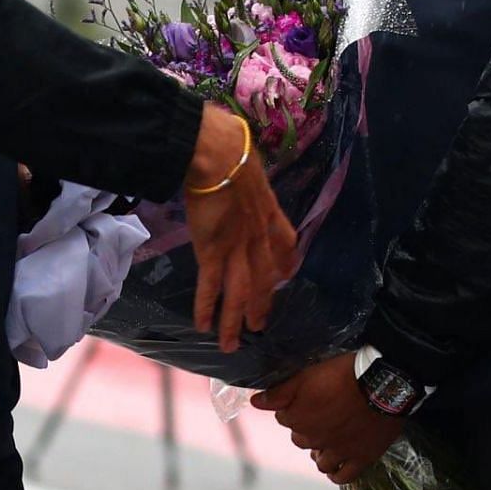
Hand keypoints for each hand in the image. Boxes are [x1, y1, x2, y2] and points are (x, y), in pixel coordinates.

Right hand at [184, 105, 295, 352]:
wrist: (216, 152)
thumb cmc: (227, 144)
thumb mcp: (246, 157)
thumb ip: (244, 169)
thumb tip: (236, 159)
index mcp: (268, 209)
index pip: (284, 242)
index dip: (285, 262)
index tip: (285, 276)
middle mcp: (258, 234)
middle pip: (262, 277)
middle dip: (260, 303)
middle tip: (259, 325)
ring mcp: (237, 246)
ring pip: (239, 292)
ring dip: (235, 320)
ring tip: (232, 344)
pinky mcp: (213, 251)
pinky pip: (211, 287)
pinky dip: (207, 308)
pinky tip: (204, 327)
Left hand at [251, 353, 403, 484]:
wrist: (381, 383)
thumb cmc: (342, 374)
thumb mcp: (306, 375)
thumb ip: (279, 392)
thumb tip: (254, 403)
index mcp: (298, 418)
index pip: (284, 418)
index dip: (294, 408)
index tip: (305, 400)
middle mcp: (314, 439)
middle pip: (301, 440)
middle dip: (306, 430)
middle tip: (320, 416)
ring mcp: (338, 452)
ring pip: (320, 461)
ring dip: (320, 452)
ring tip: (329, 440)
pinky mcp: (360, 459)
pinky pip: (342, 477)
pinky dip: (337, 473)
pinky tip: (338, 464)